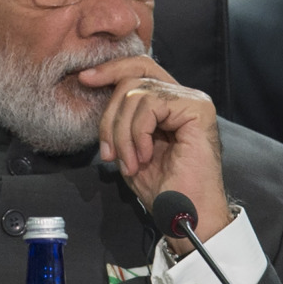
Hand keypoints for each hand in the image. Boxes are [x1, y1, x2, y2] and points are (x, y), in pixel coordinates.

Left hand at [78, 55, 231, 250]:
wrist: (185, 214)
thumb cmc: (162, 188)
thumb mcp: (129, 147)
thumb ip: (119, 118)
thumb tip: (93, 84)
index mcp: (169, 103)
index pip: (138, 69)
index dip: (110, 70)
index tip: (85, 79)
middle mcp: (183, 96)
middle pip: (133, 78)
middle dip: (110, 115)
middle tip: (109, 153)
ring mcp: (192, 100)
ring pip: (136, 93)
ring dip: (122, 133)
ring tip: (130, 163)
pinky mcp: (198, 108)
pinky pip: (150, 105)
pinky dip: (138, 133)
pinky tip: (145, 156)